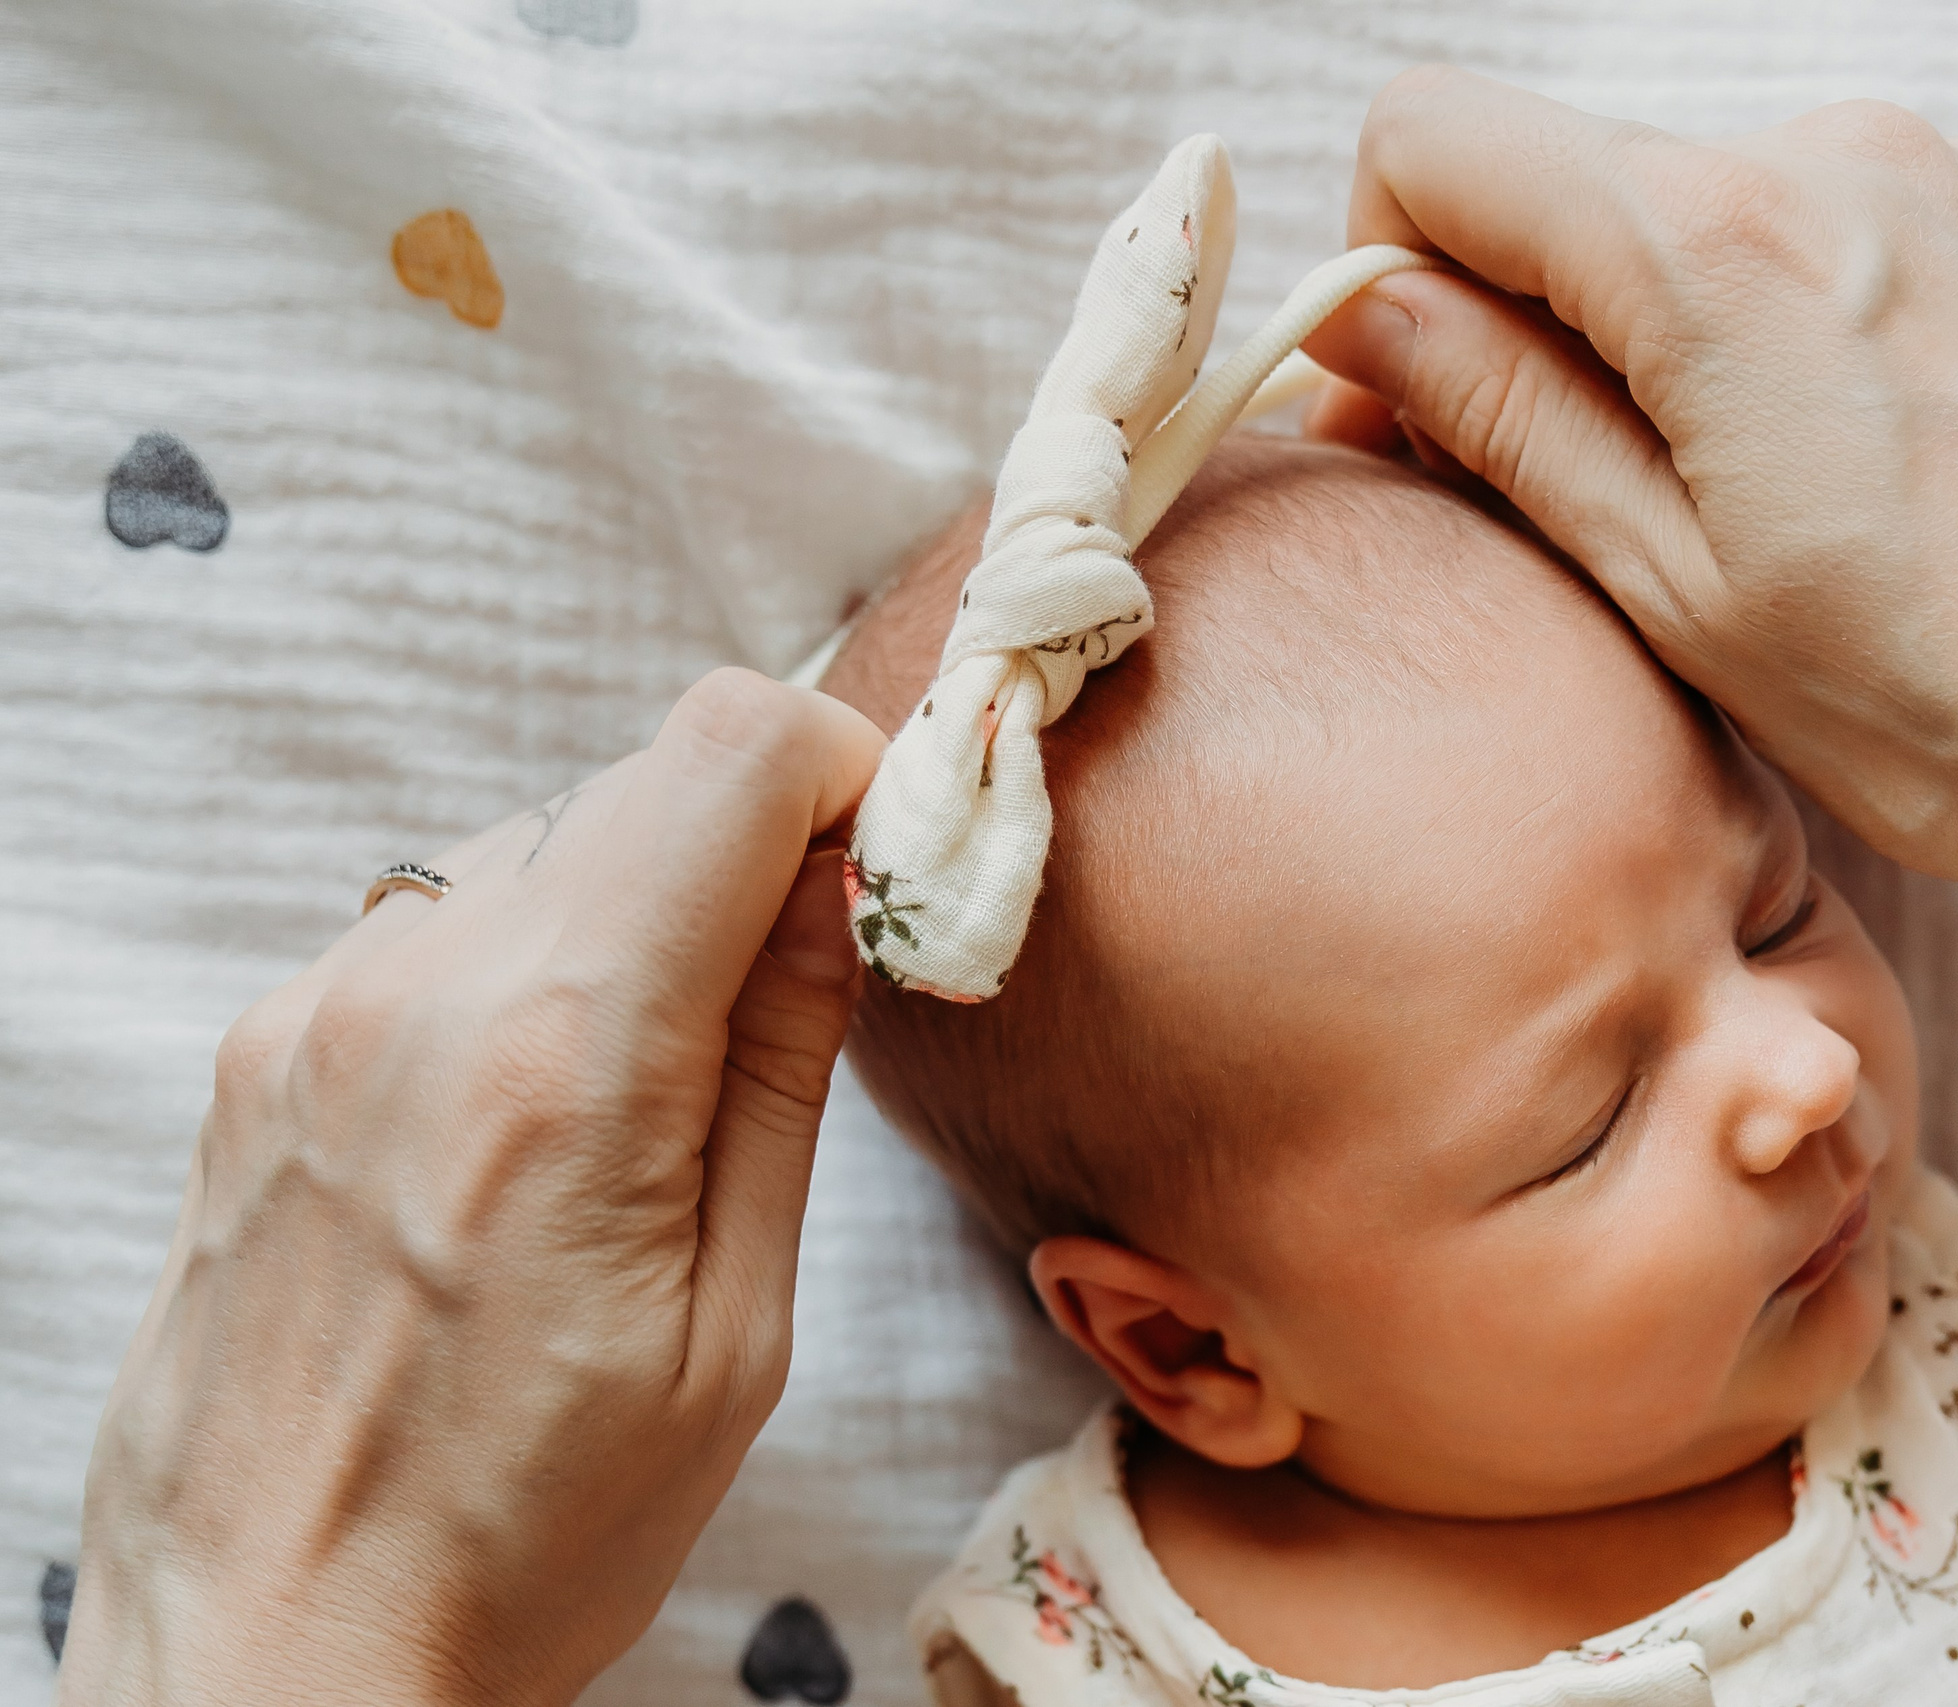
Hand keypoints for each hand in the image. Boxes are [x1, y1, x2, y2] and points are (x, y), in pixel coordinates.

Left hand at [59, 670, 884, 1706]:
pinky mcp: (260, 1049)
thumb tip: (842, 883)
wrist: (271, 1659)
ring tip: (650, 1095)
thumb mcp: (735, 1328)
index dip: (841, 772)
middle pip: (643, 780)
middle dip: (753, 851)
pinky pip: (440, 923)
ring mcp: (317, 1009)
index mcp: (566, 1055)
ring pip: (543, 842)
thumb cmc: (529, 1533)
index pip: (729, 748)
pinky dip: (527, 967)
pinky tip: (535, 1122)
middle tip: (797, 993)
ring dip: (636, 911)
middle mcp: (419, 991)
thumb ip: (784, 1068)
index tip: (881, 871)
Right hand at [1304, 68, 1957, 1607]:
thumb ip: (1498, 414)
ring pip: (1710, 206)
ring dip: (1673, 324)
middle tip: (1577, 497)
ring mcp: (1954, 172)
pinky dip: (1799, 318)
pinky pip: (1844, 226)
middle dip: (1532, 312)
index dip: (1385, 270)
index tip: (1419, 408)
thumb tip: (1366, 311)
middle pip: (1575, 174)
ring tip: (1752, 506)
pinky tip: (1863, 468)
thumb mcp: (1672, 586)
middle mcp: (1836, 157)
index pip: (1433, 137)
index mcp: (1713, 242)